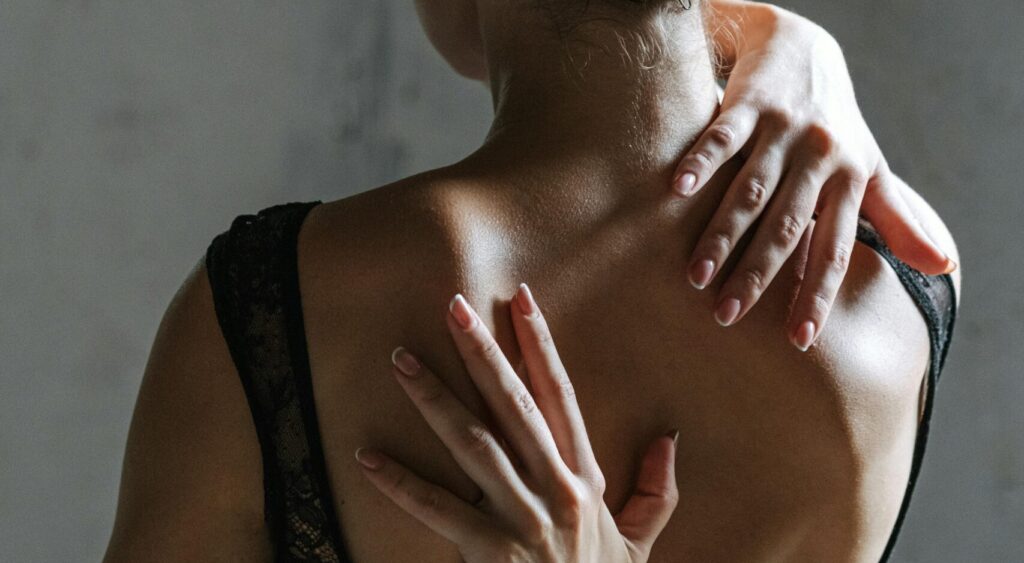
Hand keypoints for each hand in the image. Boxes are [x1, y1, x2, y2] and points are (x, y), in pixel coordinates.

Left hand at [355, 284, 679, 561]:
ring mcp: (523, 521)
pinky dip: (402, 484)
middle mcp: (555, 490)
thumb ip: (656, 491)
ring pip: (474, 445)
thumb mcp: (639, 542)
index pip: (559, 397)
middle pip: (514, 406)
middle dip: (482, 352)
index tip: (521, 300)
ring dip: (435, 399)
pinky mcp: (491, 554)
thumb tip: (668, 438)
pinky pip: (439, 511)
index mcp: (584, 479)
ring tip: (401, 361)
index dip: (540, 345)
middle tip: (452, 307)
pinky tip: (367, 456)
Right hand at [672, 3, 956, 349]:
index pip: (833, 248)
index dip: (817, 294)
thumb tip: (947, 267)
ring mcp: (783, 129)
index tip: (799, 339)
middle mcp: (820, 156)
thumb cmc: (836, 124)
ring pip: (751, 190)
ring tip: (696, 276)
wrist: (803, 48)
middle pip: (786, 226)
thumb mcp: (870, 168)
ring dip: (722, 234)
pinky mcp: (748, 105)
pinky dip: (700, 163)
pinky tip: (677, 191)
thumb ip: (898, 220)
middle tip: (726, 317)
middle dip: (757, 274)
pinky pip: (722, 137)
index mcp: (849, 179)